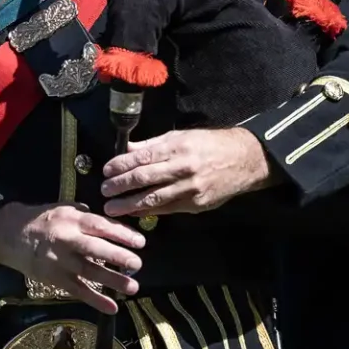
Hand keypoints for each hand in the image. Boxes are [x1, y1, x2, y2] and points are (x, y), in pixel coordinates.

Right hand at [0, 201, 145, 314]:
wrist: (10, 235)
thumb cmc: (42, 220)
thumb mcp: (63, 208)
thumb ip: (86, 215)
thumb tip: (112, 223)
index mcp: (70, 220)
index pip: (99, 226)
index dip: (120, 234)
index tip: (140, 242)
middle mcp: (66, 240)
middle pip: (94, 249)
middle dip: (117, 257)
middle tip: (138, 264)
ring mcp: (60, 261)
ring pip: (88, 272)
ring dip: (112, 281)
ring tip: (133, 287)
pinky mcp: (55, 279)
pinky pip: (77, 290)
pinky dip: (95, 300)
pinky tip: (112, 308)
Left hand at [101, 127, 270, 218]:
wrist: (245, 160)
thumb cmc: (210, 144)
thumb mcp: (181, 136)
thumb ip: (153, 145)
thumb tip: (126, 149)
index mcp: (178, 147)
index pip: (142, 157)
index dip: (121, 165)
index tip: (106, 170)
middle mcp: (183, 168)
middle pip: (145, 178)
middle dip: (121, 186)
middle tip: (103, 191)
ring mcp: (191, 189)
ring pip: (154, 199)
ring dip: (129, 205)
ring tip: (112, 208)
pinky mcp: (197, 205)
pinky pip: (168, 209)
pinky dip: (149, 211)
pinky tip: (135, 212)